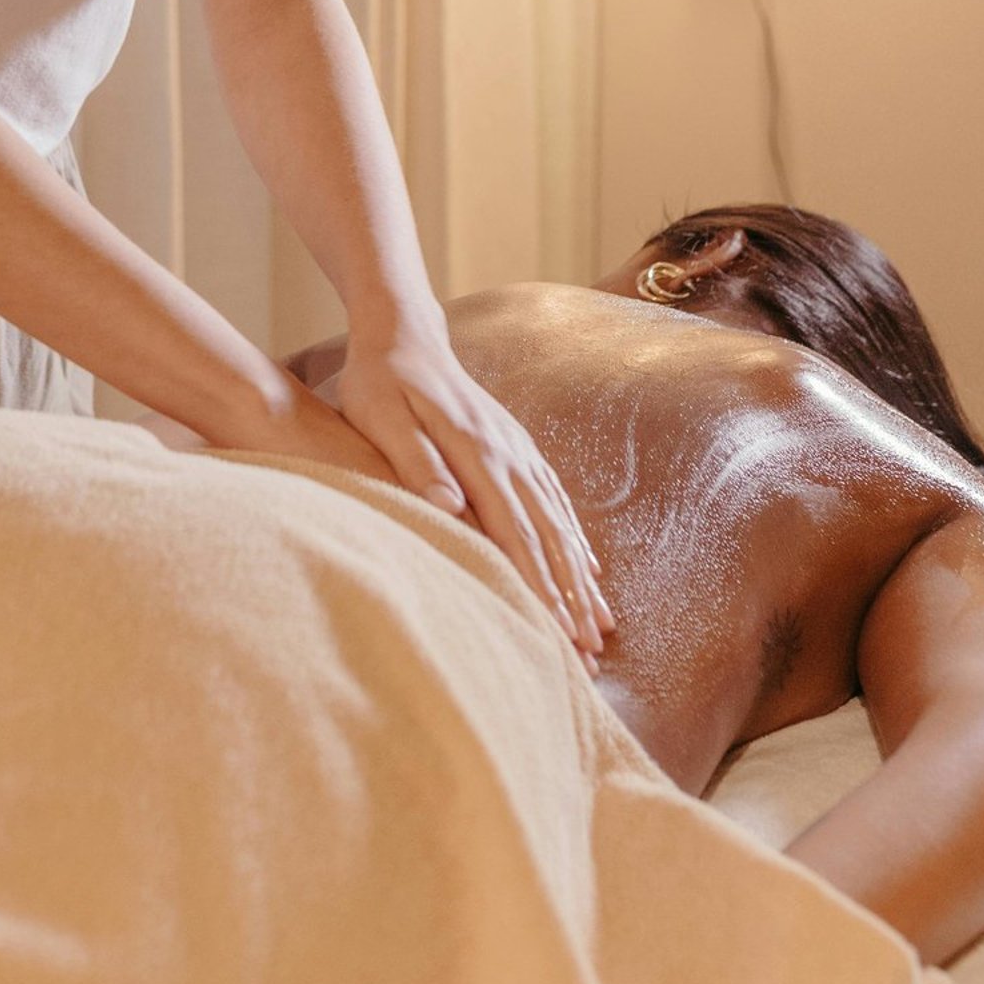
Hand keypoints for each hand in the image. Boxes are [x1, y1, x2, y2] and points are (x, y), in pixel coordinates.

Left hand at [333, 321, 613, 662]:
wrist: (403, 333)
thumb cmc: (382, 381)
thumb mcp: (382, 418)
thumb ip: (415, 462)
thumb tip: (449, 507)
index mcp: (476, 452)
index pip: (514, 532)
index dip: (539, 585)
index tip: (561, 632)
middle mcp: (507, 454)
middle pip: (547, 536)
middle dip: (571, 596)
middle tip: (592, 651)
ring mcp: (516, 449)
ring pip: (558, 522)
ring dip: (579, 575)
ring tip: (601, 623)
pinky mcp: (515, 445)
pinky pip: (553, 498)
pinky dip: (573, 535)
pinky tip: (586, 563)